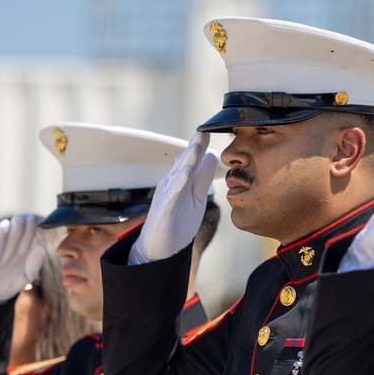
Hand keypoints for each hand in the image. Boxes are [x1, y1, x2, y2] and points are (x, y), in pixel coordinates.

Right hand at [0, 214, 45, 306]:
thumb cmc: (9, 282)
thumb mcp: (26, 276)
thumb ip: (34, 264)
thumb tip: (41, 245)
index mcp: (19, 251)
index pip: (26, 237)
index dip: (29, 227)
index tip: (32, 218)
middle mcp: (6, 251)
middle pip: (12, 237)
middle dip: (17, 227)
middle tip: (20, 218)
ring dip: (1, 234)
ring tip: (6, 225)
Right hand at [128, 131, 218, 264]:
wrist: (159, 247)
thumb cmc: (177, 222)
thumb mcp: (196, 199)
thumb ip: (202, 180)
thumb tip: (212, 158)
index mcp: (183, 180)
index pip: (196, 158)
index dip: (205, 145)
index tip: (214, 127)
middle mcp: (173, 182)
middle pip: (187, 159)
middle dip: (196, 144)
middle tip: (206, 127)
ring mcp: (168, 194)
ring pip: (179, 172)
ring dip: (188, 158)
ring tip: (197, 144)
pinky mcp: (165, 209)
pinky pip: (172, 194)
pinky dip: (178, 183)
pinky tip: (185, 174)